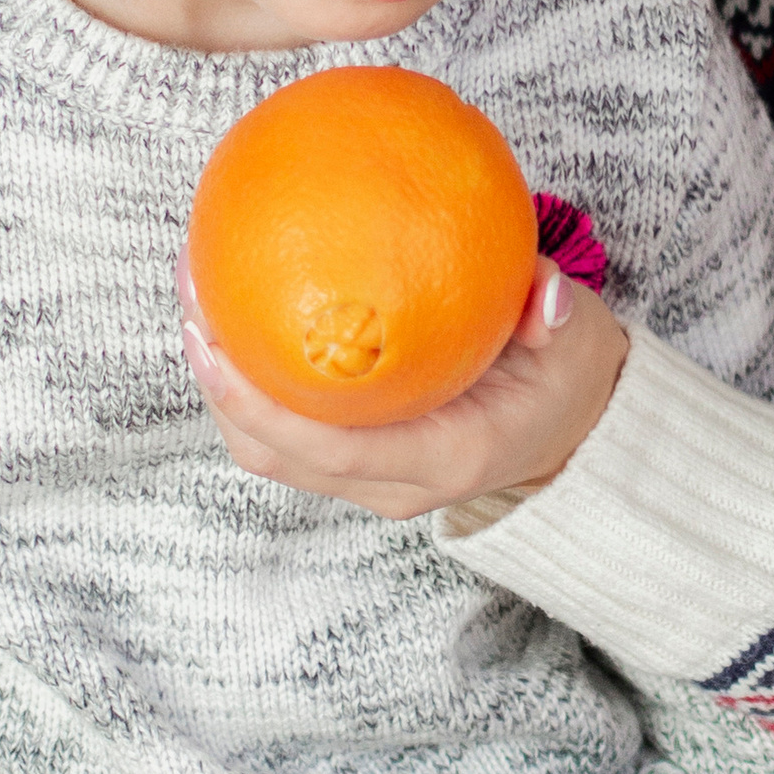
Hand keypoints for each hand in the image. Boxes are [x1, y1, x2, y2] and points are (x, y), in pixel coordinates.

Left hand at [180, 252, 628, 519]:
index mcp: (445, 458)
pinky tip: (237, 311)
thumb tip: (542, 289)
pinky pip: (287, 431)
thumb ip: (557, 315)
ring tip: (198, 299)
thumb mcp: (580, 340)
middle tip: (193, 296)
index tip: (213, 337)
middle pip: (277, 455)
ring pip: (270, 451)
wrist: (576, 428)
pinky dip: (252, 381)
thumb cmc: (569, 377)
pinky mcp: (357, 461)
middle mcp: (397, 484)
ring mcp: (372, 480)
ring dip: (224, 385)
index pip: (330, 448)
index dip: (258, 401)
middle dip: (220, 386)